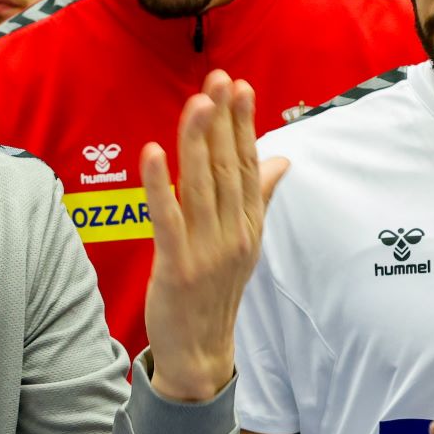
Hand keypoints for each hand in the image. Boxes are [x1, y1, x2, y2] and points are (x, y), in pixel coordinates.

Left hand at [141, 70, 289, 403]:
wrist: (201, 353)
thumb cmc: (216, 294)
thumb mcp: (244, 244)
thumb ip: (259, 197)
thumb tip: (281, 159)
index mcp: (249, 225)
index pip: (249, 165)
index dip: (243, 124)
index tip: (239, 86)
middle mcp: (234, 235)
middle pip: (229, 169)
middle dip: (223, 122)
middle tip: (219, 81)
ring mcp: (207, 252)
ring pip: (203, 187)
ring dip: (199, 142)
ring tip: (197, 103)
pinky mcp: (177, 268)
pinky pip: (168, 219)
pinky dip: (159, 185)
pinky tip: (153, 152)